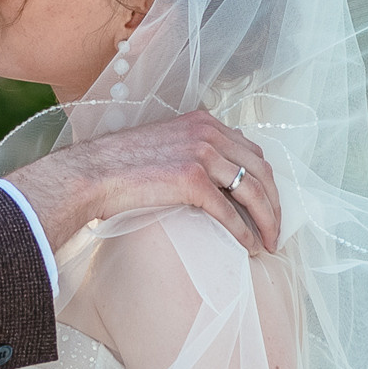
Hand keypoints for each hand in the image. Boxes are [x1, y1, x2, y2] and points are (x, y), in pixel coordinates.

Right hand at [4, 110, 280, 253]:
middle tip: (277, 230)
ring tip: (270, 243)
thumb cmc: (118, 167)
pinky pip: (230, 212)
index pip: (252, 151)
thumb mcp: (163, 145)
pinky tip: (249, 247)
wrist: (89, 174)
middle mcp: (207, 132)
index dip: (266, 181)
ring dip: (267, 220)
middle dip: (275, 203)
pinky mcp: (192, 180)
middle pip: (261, 170)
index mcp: (203, 121)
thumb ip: (191, 152)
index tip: (268, 204)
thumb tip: (213, 181)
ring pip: (252, 191)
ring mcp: (202, 154)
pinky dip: (244, 232)